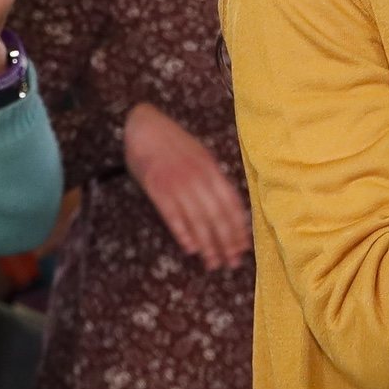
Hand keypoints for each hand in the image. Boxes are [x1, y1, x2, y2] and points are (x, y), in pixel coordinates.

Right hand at [125, 103, 250, 269]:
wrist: (144, 125)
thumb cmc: (173, 142)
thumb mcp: (199, 155)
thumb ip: (212, 178)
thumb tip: (227, 205)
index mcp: (211, 168)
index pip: (231, 202)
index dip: (239, 226)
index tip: (244, 246)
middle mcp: (198, 176)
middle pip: (217, 214)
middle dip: (227, 241)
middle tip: (232, 262)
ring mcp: (177, 182)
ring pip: (197, 219)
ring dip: (207, 244)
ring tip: (213, 263)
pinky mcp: (156, 187)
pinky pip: (172, 215)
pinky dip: (183, 233)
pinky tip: (191, 248)